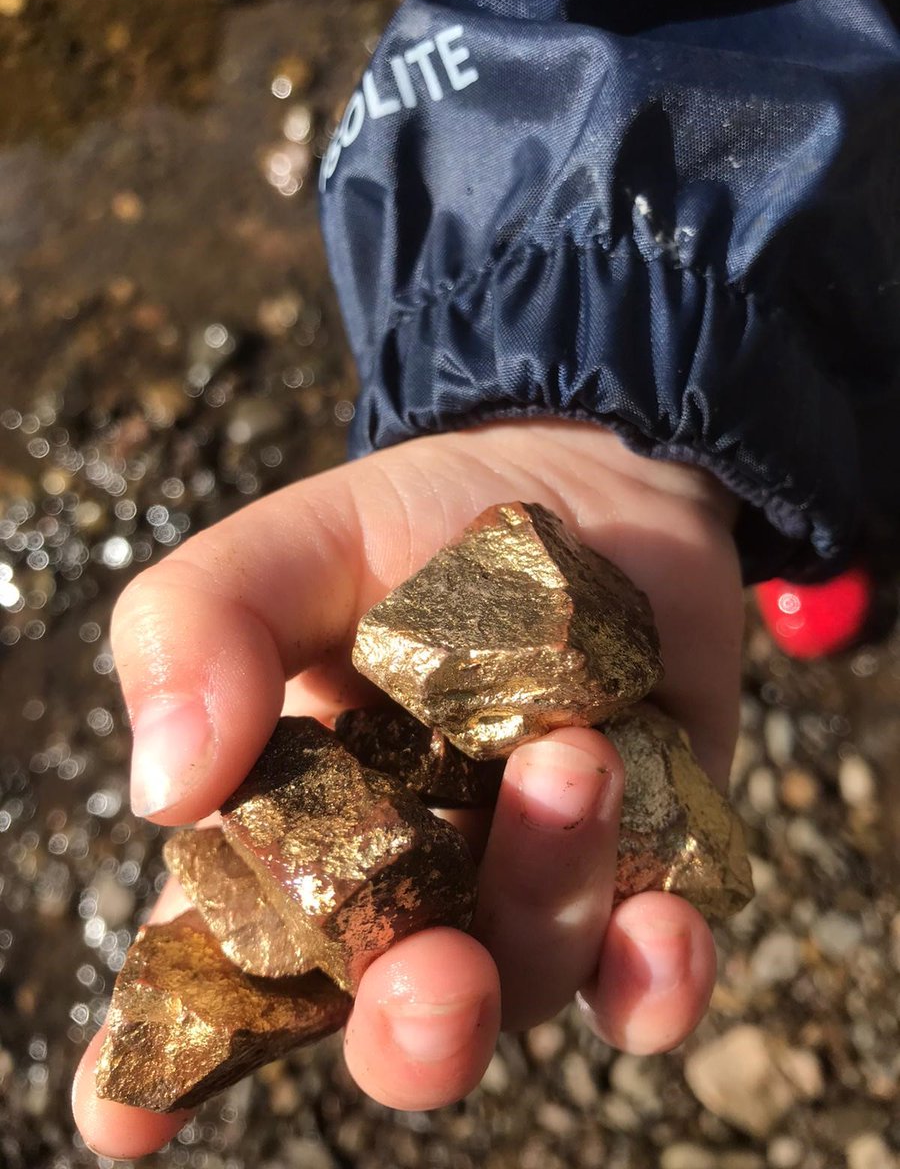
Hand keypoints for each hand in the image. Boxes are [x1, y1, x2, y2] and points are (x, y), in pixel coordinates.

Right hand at [72, 418, 743, 1158]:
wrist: (579, 489)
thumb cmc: (407, 528)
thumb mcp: (285, 553)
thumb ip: (199, 633)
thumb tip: (164, 788)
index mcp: (292, 837)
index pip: (212, 978)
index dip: (158, 1060)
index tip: (128, 1111)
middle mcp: (405, 893)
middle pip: (394, 1024)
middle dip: (413, 1032)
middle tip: (431, 980)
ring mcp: (524, 891)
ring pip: (534, 977)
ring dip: (551, 897)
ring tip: (571, 755)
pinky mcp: (642, 876)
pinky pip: (651, 973)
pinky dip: (659, 972)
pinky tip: (667, 924)